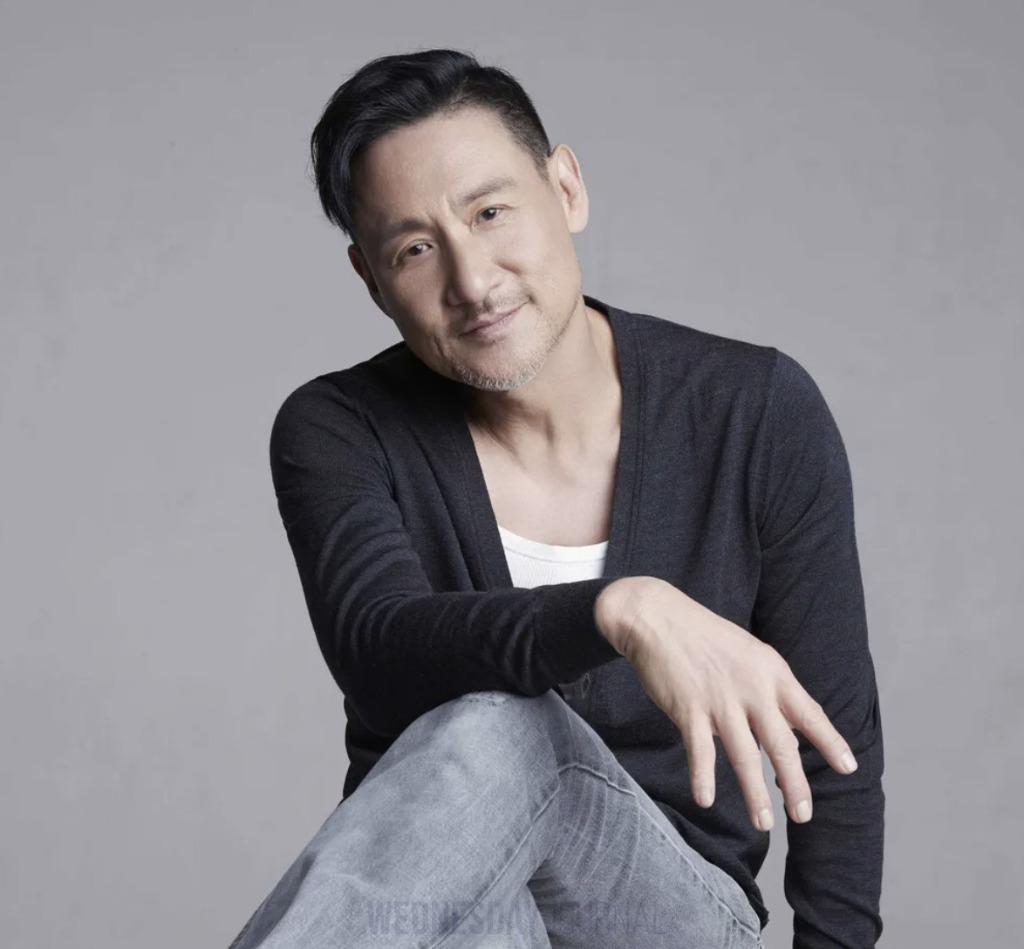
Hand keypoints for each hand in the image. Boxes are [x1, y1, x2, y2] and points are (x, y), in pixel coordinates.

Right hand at [594, 577, 858, 830]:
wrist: (656, 617)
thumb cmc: (704, 637)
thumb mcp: (749, 654)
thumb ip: (770, 691)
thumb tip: (791, 732)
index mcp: (770, 671)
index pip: (808, 712)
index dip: (829, 741)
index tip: (848, 768)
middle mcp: (750, 688)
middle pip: (780, 744)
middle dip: (795, 783)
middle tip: (804, 816)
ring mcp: (719, 699)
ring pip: (743, 755)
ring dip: (755, 793)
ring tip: (765, 823)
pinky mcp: (687, 707)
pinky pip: (699, 750)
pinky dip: (703, 777)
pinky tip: (706, 800)